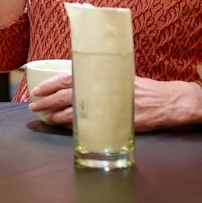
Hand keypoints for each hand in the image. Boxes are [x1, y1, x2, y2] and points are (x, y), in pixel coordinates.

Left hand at [29, 74, 201, 130]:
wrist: (168, 101)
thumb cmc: (142, 87)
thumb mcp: (118, 74)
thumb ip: (99, 76)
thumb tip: (75, 77)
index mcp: (101, 74)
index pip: (69, 77)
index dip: (51, 84)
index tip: (37, 89)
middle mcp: (102, 88)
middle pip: (67, 95)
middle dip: (48, 101)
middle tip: (34, 106)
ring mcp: (108, 105)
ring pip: (76, 111)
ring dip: (58, 116)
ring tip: (46, 118)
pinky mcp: (116, 120)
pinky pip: (91, 125)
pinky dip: (77, 127)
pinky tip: (67, 128)